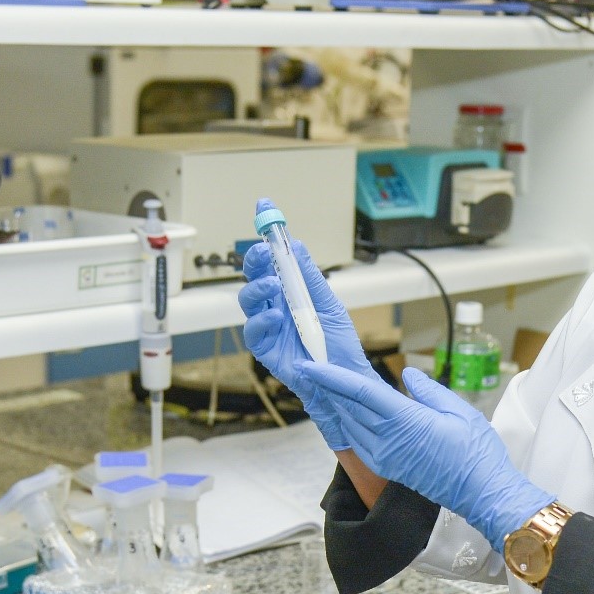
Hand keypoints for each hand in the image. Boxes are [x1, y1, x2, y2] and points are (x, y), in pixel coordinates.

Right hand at [237, 239, 378, 448]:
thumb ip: (310, 278)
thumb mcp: (328, 305)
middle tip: (260, 251)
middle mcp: (277, 306)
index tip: (264, 209)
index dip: (268, 236)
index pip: (275, 259)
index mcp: (293, 291)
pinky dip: (262, 320)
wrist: (345, 383)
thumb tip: (297, 245)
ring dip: (256, 288)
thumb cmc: (339, 346)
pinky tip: (276, 316)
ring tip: (272, 284)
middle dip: (254, 260)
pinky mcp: (266, 349)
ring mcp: (270, 327)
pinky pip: (254, 331)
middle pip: (256, 276)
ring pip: (249, 301)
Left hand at [297, 364, 554, 547]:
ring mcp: (384, 458)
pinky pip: (359, 442)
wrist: (482, 495)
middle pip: (347, 408)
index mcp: (404, 421)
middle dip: (326, 387)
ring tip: (322, 385)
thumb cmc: (477, 453)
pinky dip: (348, 424)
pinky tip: (346, 413)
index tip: (310, 365)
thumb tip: (407, 376)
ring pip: (350, 425)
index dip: (331, 376)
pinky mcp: (387, 468)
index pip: (358, 392)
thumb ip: (428, 390)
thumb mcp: (459, 411)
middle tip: (310, 366)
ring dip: (335, 405)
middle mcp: (387, 441)